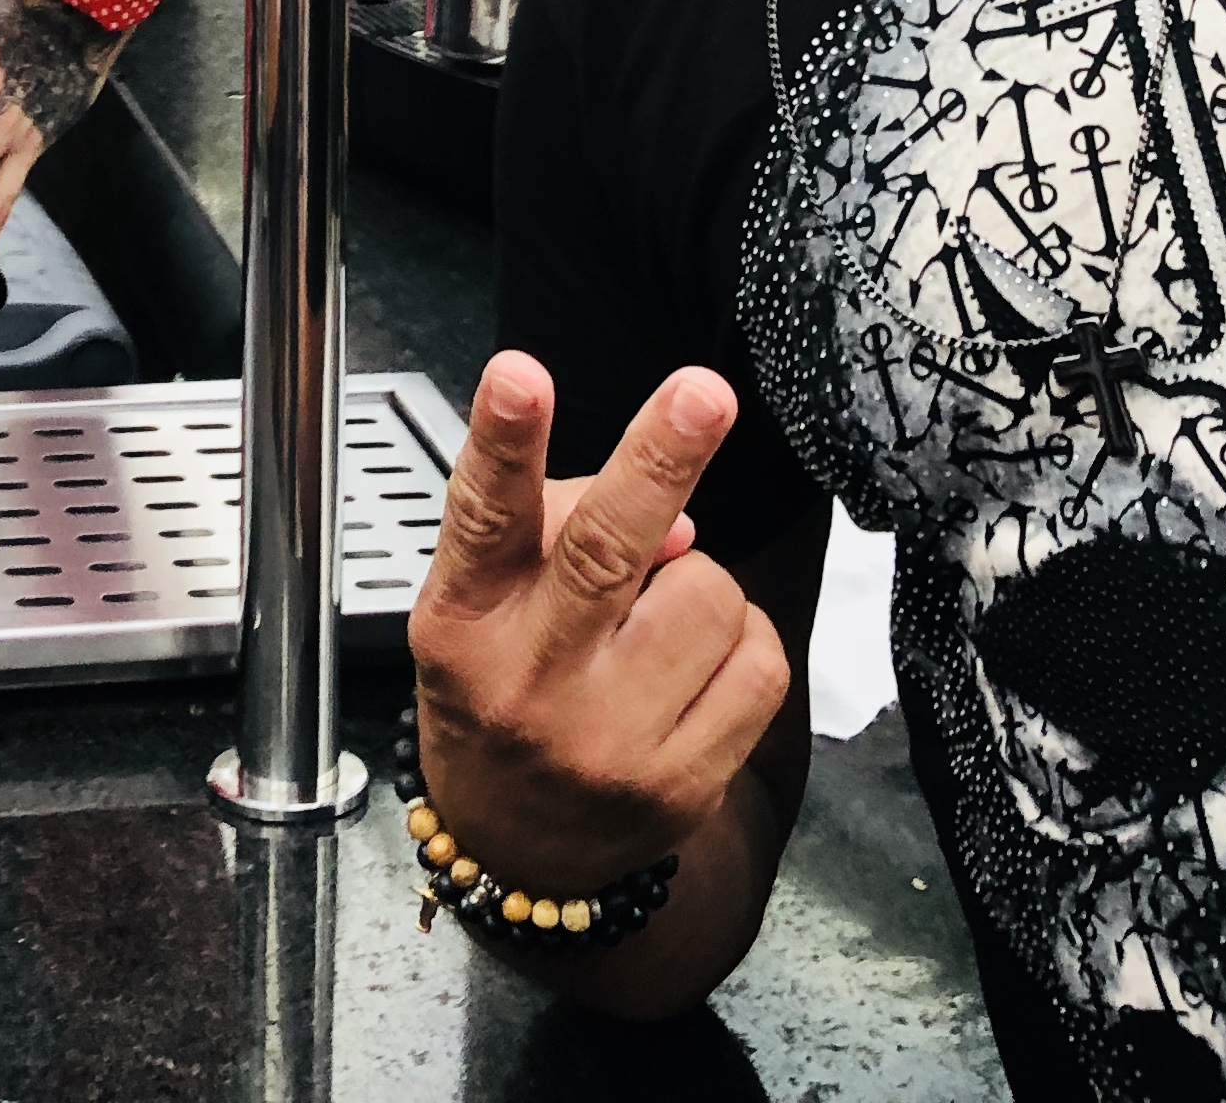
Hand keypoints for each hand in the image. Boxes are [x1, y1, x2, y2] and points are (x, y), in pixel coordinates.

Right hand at [408, 353, 792, 893]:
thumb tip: (676, 515)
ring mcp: (608, 742)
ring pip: (707, 596)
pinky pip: (759, 665)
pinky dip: (743, 641)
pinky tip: (700, 662)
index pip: (482, 518)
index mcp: (466, 623)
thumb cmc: (502, 689)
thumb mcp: (483, 607)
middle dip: (660, 459)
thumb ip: (555, 527)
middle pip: (605, 551)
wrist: (518, 853)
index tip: (520, 372)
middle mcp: (530, 682)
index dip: (503, 440)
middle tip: (703, 393)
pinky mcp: (681, 785)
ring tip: (662, 614)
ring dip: (702, 581)